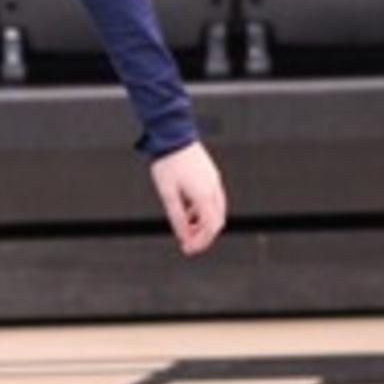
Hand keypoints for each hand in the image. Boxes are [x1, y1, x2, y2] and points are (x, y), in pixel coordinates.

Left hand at [150, 141, 226, 256]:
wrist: (172, 134)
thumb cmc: (168, 162)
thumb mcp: (167, 193)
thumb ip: (176, 216)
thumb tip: (183, 236)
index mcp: (204, 195)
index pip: (210, 228)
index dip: (201, 242)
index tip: (187, 249)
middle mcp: (213, 188)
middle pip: (216, 222)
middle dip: (203, 235)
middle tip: (187, 243)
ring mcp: (214, 180)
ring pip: (216, 211)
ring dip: (203, 223)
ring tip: (185, 227)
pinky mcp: (210, 175)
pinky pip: (212, 199)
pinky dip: (202, 211)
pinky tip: (187, 211)